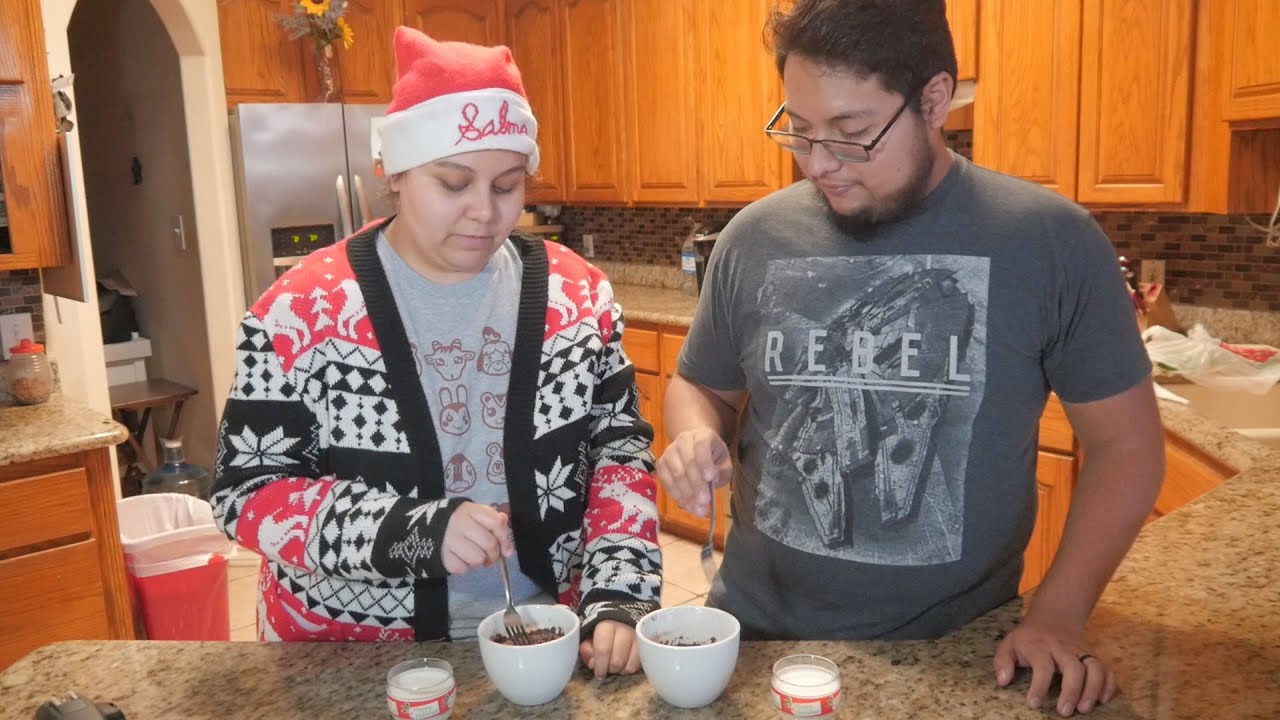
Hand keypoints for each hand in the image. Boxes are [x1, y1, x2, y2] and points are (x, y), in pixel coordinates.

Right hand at [441, 502, 512, 574]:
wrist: (436, 529)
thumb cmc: (465, 524)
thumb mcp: (479, 516)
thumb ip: (495, 521)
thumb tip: (505, 530)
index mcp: (471, 510)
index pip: (496, 523)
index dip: (505, 539)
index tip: (507, 550)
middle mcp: (459, 523)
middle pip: (489, 544)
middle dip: (494, 554)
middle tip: (490, 555)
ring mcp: (449, 539)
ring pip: (478, 559)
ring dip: (480, 562)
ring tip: (475, 556)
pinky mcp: (443, 556)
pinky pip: (462, 569)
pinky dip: (465, 567)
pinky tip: (462, 559)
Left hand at [579, 620, 640, 678]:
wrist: (620, 622)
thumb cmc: (602, 634)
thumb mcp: (589, 639)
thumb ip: (586, 650)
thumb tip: (592, 664)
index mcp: (607, 626)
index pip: (603, 650)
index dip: (600, 665)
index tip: (598, 673)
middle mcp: (624, 630)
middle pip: (617, 661)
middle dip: (610, 669)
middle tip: (607, 667)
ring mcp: (637, 638)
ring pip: (629, 666)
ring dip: (620, 670)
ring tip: (615, 665)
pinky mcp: (645, 646)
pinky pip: (638, 666)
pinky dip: (629, 669)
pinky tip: (624, 664)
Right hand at [655, 428, 731, 516]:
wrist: (694, 447)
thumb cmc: (713, 457)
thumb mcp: (724, 462)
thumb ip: (721, 471)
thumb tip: (712, 480)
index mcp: (702, 435)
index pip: (701, 445)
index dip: (704, 462)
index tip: (710, 478)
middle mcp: (683, 440)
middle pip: (687, 462)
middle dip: (697, 484)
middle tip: (705, 502)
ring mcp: (669, 452)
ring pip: (676, 473)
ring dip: (687, 494)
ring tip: (699, 509)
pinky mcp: (661, 465)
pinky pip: (667, 482)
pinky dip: (677, 496)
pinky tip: (688, 506)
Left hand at [994, 616, 1117, 715]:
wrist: (1053, 617)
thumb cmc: (1029, 638)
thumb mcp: (1009, 644)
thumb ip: (1003, 662)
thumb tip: (1002, 681)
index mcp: (1040, 646)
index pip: (1042, 665)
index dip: (1038, 685)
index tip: (1034, 704)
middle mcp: (1063, 648)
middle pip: (1073, 667)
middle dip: (1071, 690)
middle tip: (1065, 712)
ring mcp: (1081, 651)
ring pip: (1094, 667)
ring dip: (1093, 688)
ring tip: (1085, 709)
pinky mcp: (1093, 655)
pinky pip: (1106, 668)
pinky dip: (1109, 684)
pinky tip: (1103, 700)